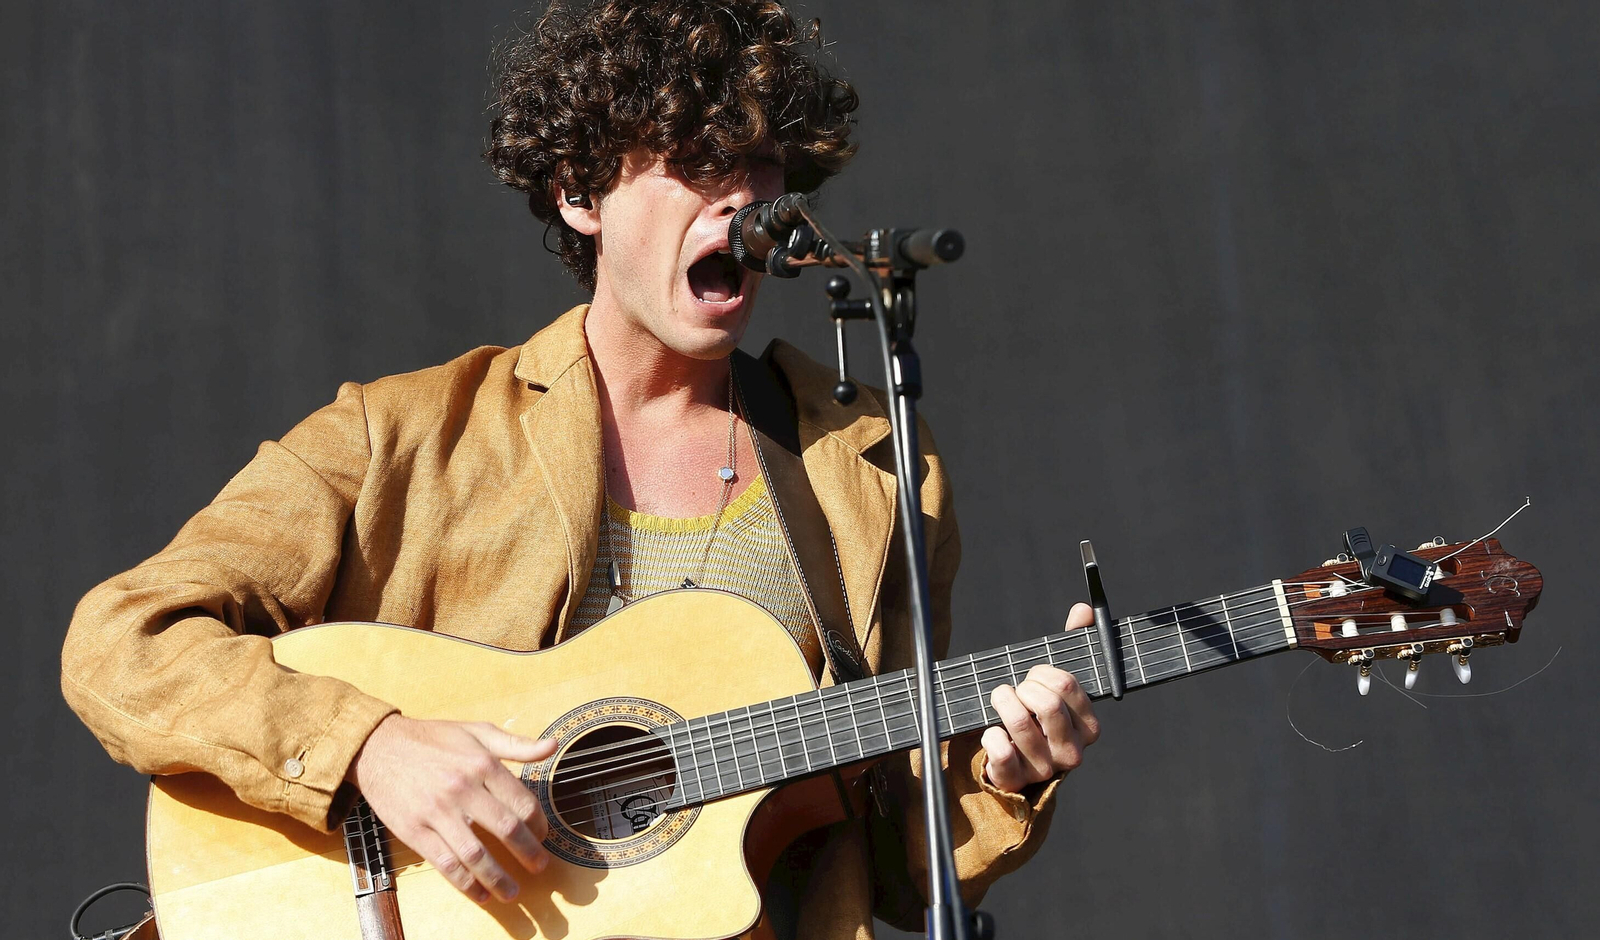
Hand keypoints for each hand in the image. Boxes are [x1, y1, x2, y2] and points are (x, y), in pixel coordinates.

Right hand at [349, 715, 556, 904]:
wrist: (378, 747)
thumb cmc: (432, 738)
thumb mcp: (476, 732)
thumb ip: (516, 744)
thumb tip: (551, 746)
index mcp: (482, 764)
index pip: (522, 802)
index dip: (539, 824)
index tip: (543, 835)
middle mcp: (462, 789)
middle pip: (506, 829)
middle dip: (529, 853)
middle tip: (540, 866)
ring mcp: (437, 813)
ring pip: (476, 854)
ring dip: (499, 878)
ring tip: (514, 891)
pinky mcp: (415, 831)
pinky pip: (446, 864)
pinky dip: (465, 884)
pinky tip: (480, 893)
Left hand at [980, 602, 1101, 792]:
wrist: (1016, 763)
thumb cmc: (1039, 717)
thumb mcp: (1058, 686)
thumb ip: (1072, 646)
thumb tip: (1083, 610)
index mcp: (1088, 728)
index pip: (1066, 684)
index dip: (1041, 673)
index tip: (1034, 677)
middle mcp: (1072, 752)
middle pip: (1046, 702)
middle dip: (1023, 686)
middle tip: (1017, 690)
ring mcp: (1045, 768)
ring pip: (1018, 721)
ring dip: (1001, 701)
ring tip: (1001, 701)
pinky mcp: (1016, 779)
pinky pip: (999, 748)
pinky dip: (989, 733)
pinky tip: (993, 731)